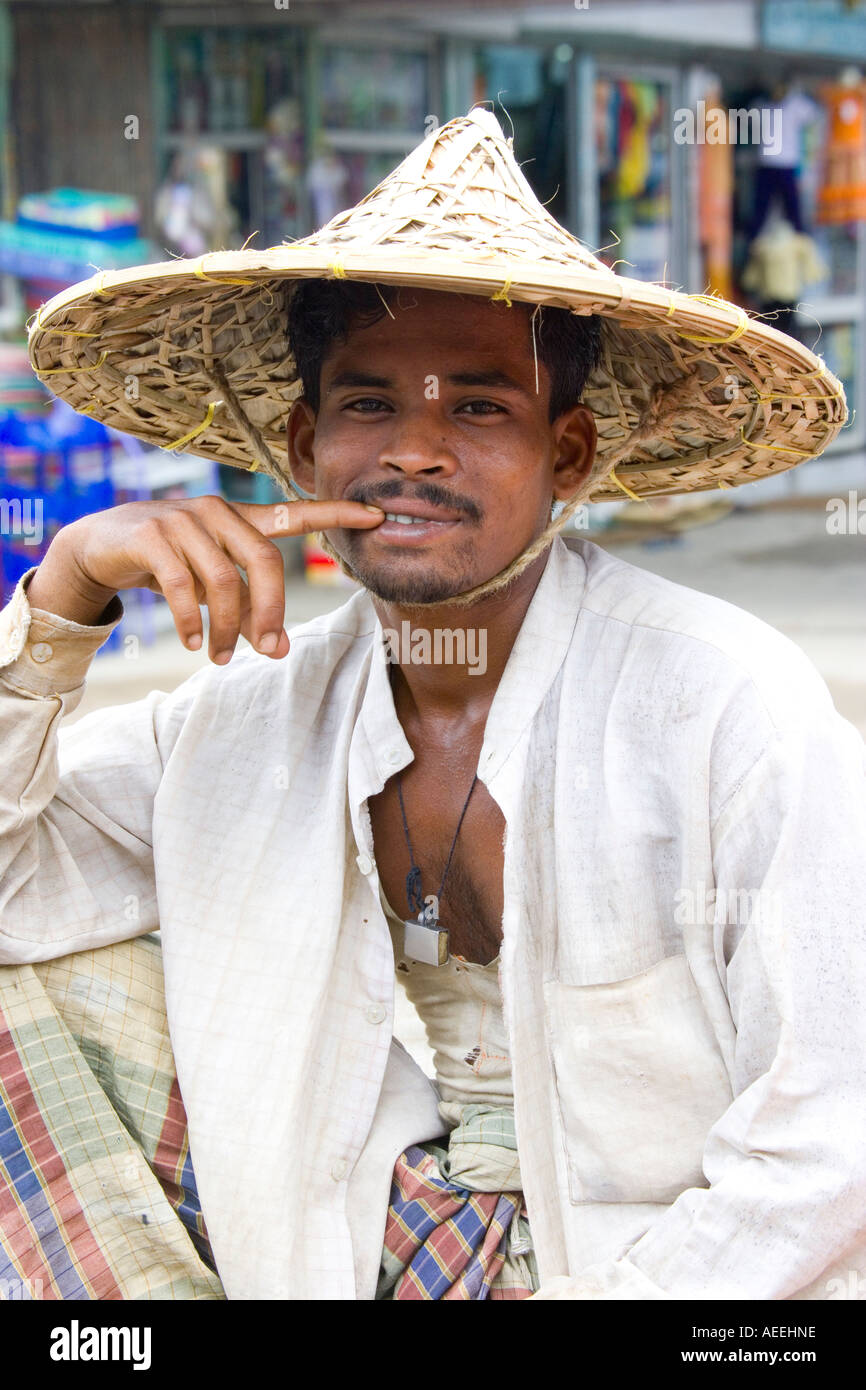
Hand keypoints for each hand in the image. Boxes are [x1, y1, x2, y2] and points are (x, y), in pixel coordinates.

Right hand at [25, 495, 383, 663]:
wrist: (99, 548)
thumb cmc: (167, 564)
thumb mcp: (211, 583)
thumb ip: (247, 607)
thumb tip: (277, 651)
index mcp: (238, 520)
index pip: (295, 513)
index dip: (336, 515)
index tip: (377, 516)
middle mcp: (216, 512)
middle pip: (263, 562)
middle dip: (270, 612)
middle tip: (268, 651)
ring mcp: (182, 519)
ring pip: (222, 580)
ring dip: (226, 628)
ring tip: (220, 656)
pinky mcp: (151, 535)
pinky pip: (183, 584)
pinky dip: (190, 621)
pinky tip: (191, 642)